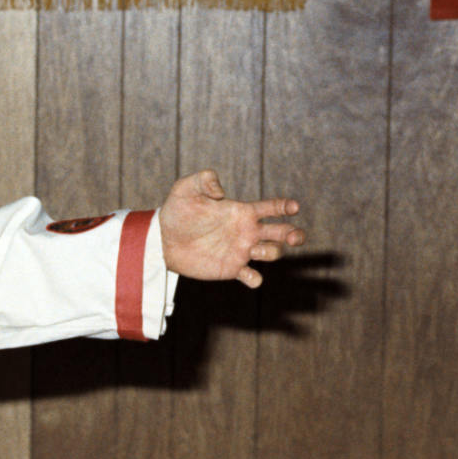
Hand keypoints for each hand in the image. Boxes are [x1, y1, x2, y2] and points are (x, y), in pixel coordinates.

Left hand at [157, 169, 305, 288]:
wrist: (163, 239)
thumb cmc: (177, 210)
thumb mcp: (186, 188)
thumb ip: (204, 180)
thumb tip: (221, 191)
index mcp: (242, 212)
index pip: (272, 208)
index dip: (286, 206)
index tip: (294, 207)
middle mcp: (247, 231)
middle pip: (282, 233)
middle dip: (293, 234)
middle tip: (295, 237)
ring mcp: (241, 251)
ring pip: (272, 253)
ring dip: (272, 252)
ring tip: (255, 250)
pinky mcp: (231, 269)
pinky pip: (252, 278)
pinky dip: (255, 279)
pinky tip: (246, 274)